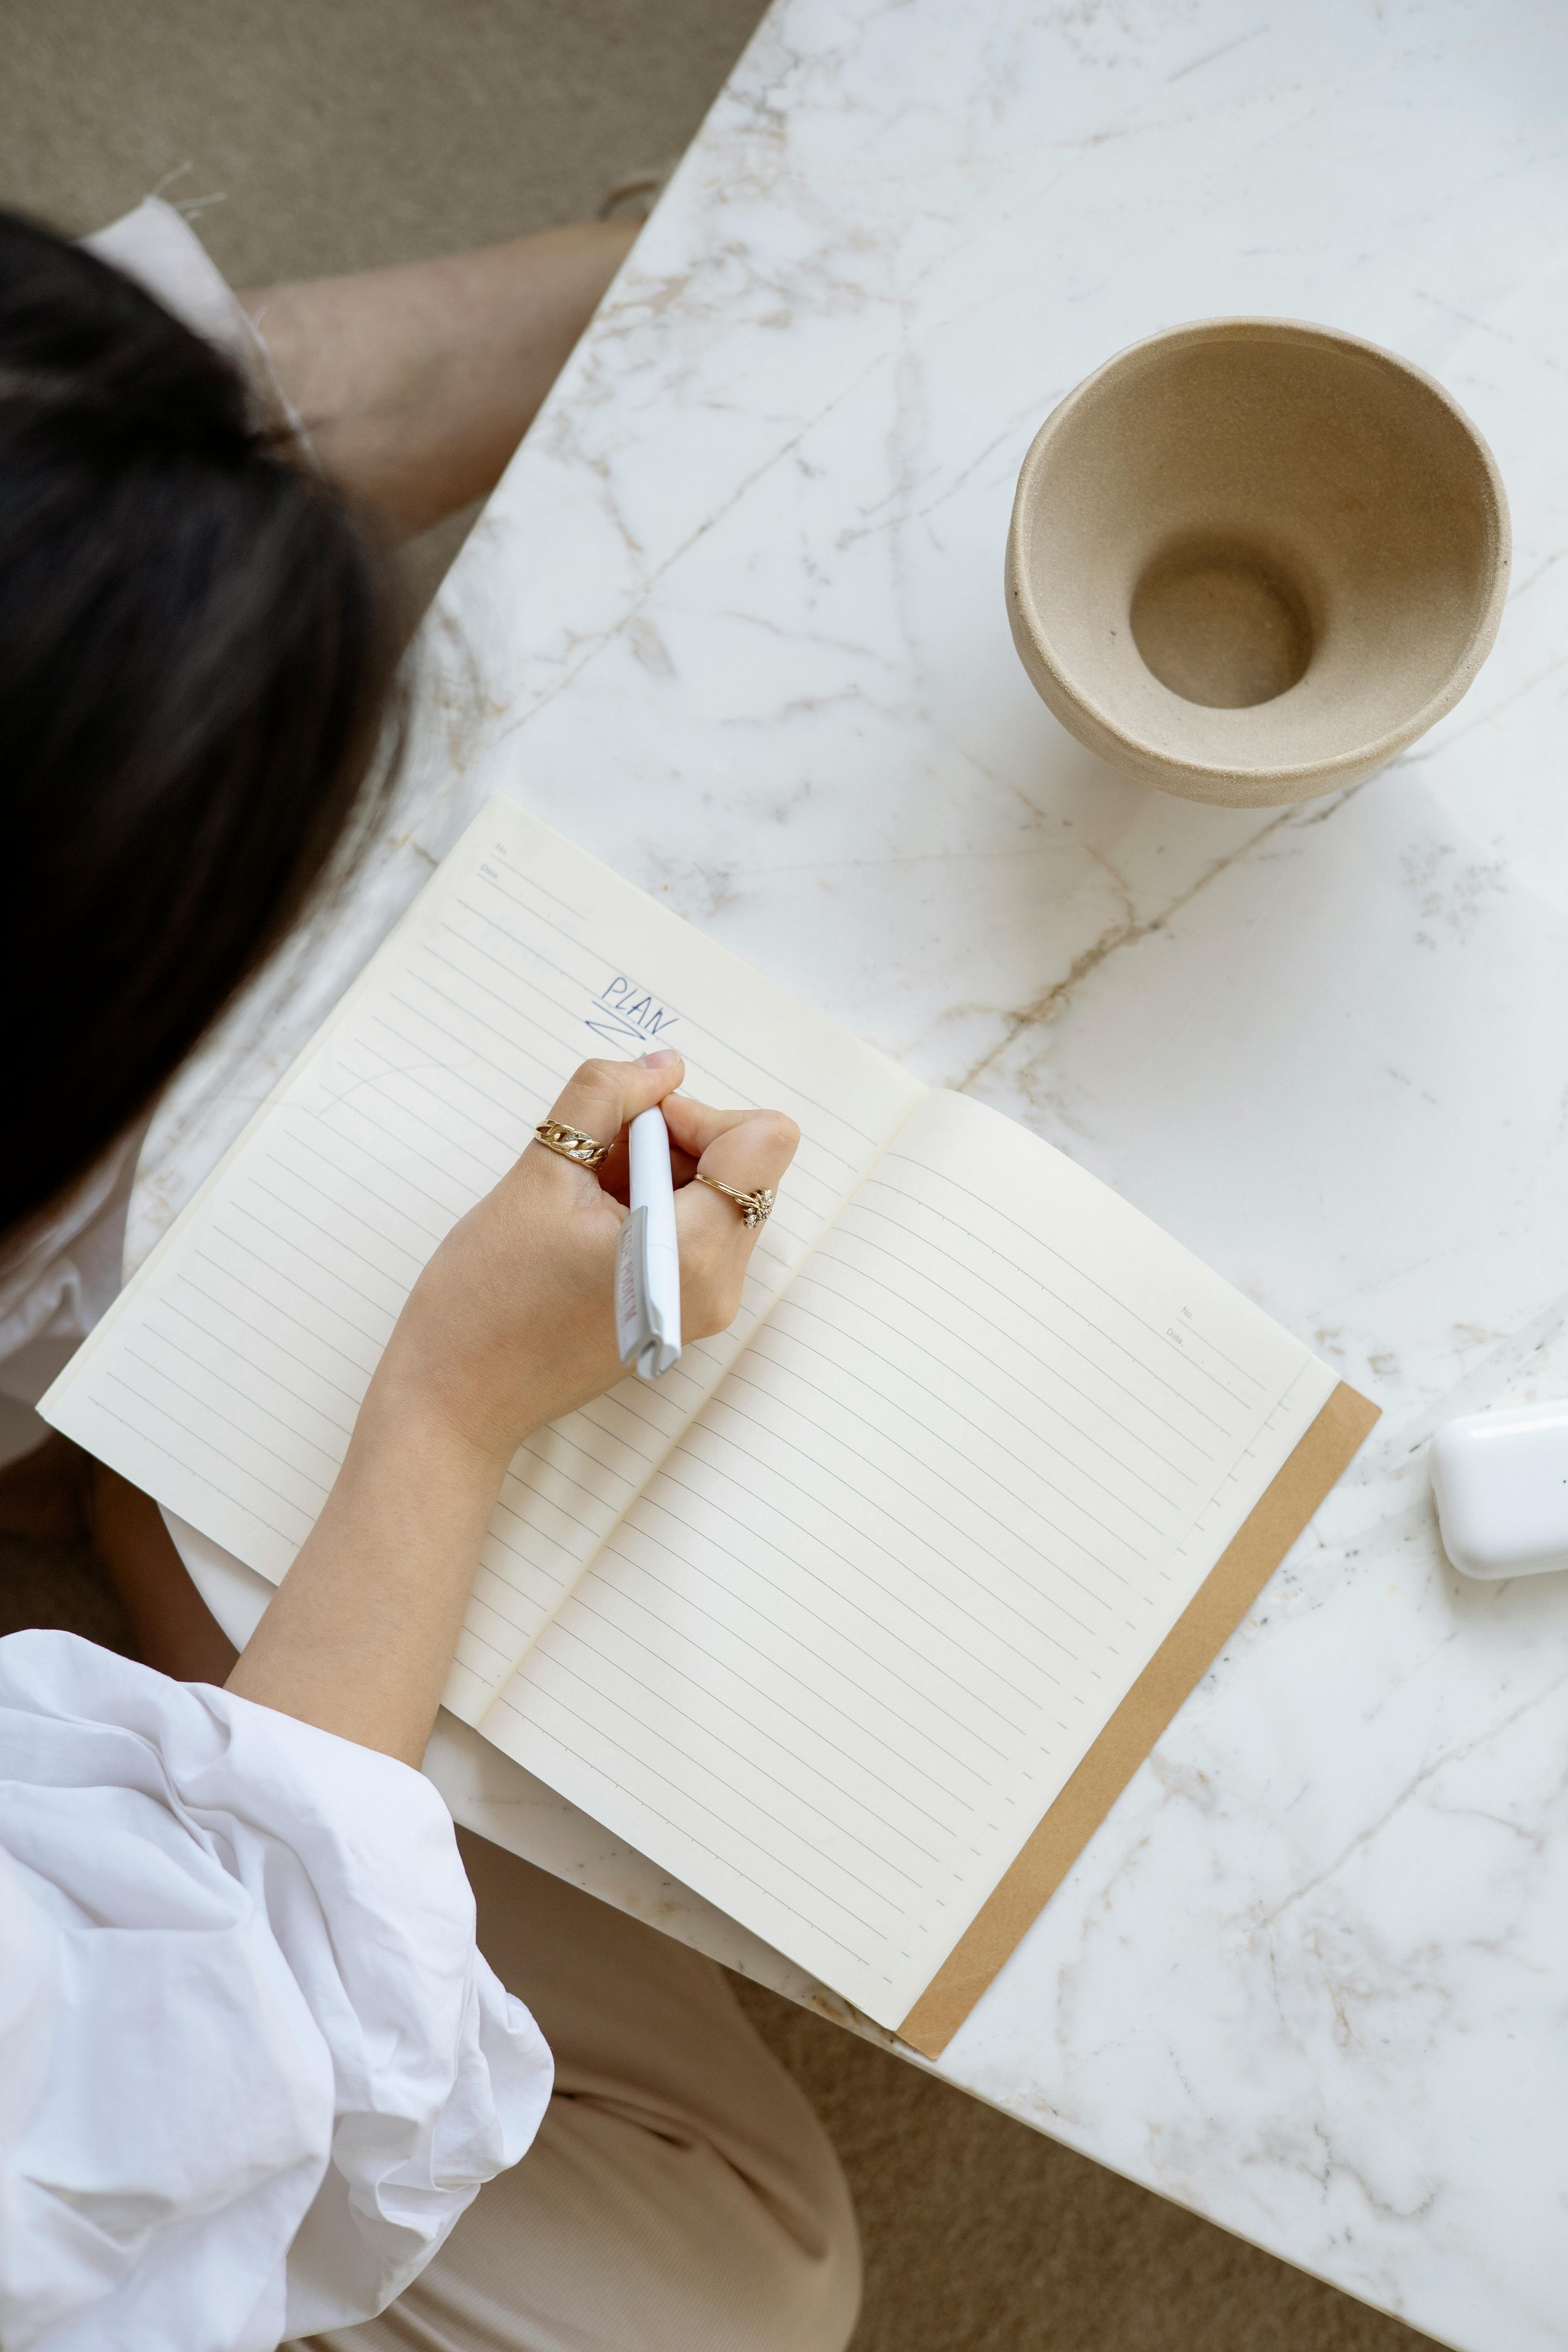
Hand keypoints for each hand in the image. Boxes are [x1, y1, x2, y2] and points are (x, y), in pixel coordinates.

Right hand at [229, 1050, 798, 1759]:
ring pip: (715, 1196)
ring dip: (656, 1174)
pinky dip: (649, 1209)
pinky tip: (584, 1227)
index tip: (627, 1132)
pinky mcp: (677, 1314)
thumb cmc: (485, 1299)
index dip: (696, 1114)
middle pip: (743, 1165)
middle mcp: (719, 1286)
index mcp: (698, 1254)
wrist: (454, 1401)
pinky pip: (691, 1233)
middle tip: (592, 1166)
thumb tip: (662, 1067)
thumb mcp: (539, 1172)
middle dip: (672, 1143)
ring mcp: (702, 1307)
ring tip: (580, 1200)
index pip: (764, 1139)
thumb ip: (604, 1098)